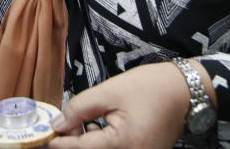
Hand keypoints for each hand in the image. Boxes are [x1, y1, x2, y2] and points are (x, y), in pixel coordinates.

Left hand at [48, 61, 196, 148]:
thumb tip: (58, 125)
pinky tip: (99, 127)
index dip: (61, 143)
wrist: (184, 90)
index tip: (46, 138)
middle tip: (63, 127)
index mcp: (124, 144)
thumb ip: (79, 109)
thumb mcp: (108, 91)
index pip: (82, 148)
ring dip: (88, 143)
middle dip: (76, 142)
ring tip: (85, 122)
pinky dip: (103, 143)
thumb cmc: (150, 87)